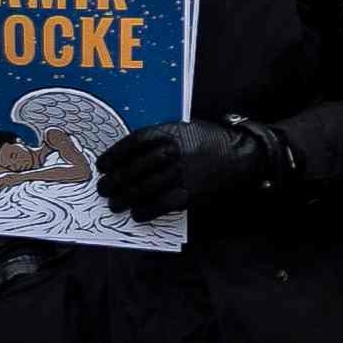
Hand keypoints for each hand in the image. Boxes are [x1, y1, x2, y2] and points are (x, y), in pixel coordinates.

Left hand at [95, 118, 275, 217]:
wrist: (240, 156)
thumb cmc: (209, 141)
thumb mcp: (183, 128)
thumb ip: (159, 139)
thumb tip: (128, 157)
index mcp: (168, 133)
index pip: (131, 144)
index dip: (113, 156)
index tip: (102, 166)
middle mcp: (171, 152)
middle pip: (132, 169)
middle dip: (114, 182)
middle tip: (103, 189)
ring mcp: (180, 174)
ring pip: (142, 189)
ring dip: (124, 199)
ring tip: (115, 204)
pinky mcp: (189, 193)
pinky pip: (159, 205)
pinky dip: (145, 211)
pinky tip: (137, 213)